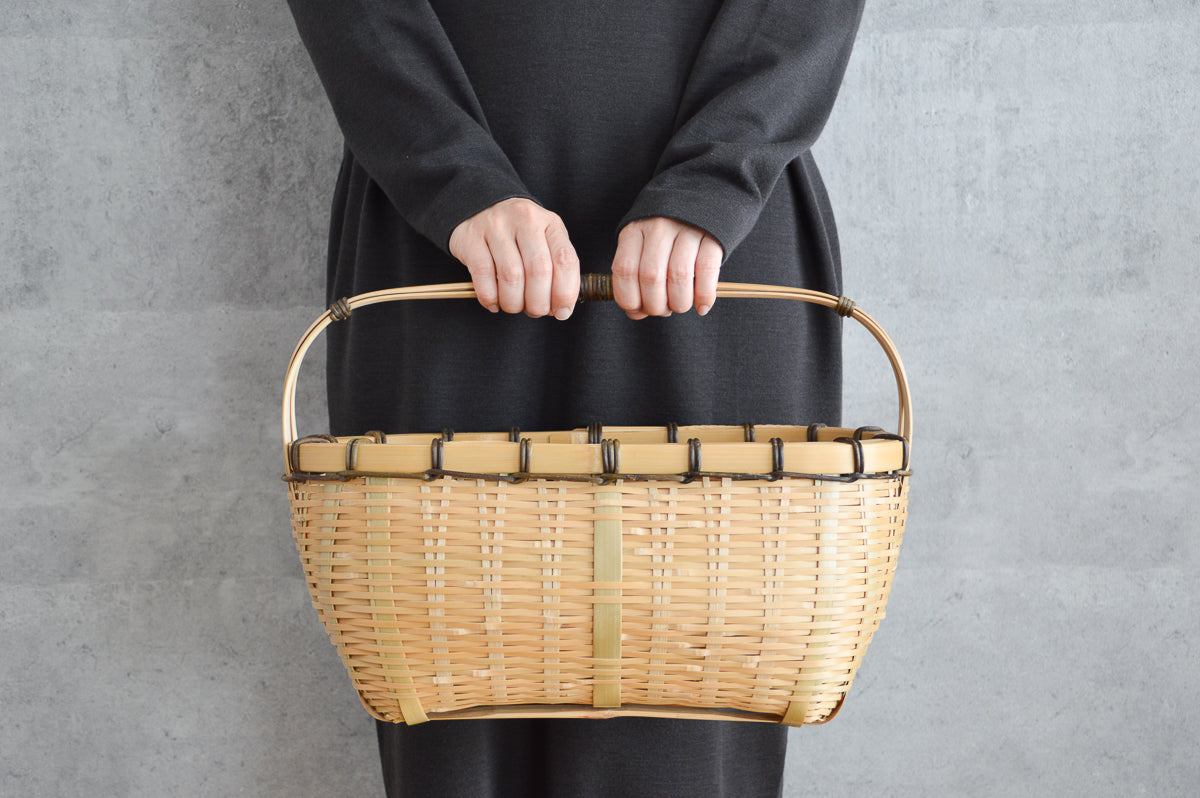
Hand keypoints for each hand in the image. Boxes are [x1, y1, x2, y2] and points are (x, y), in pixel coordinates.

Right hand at [449, 198, 580, 318]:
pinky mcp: (471, 238)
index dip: (565, 292)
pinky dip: (490, 297)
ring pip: (511, 276)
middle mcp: (525, 220)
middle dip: (538, 303)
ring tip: (514, 306)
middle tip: (535, 311)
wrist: (480, 206)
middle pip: (538, 271)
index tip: (562, 311)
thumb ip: (555, 270)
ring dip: (514, 303)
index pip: (565, 260)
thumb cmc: (519, 234)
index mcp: (550, 223)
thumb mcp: (544, 241)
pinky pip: (483, 275)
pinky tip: (494, 302)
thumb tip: (560, 309)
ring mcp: (496, 226)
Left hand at [611, 217, 722, 318]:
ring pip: (678, 276)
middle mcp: (659, 226)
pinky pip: (706, 271)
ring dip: (679, 303)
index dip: (629, 298)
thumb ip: (635, 278)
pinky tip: (701, 306)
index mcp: (635, 230)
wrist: (702, 196)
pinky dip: (704, 296)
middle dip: (656, 305)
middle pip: (651, 276)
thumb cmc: (666, 234)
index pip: (624, 270)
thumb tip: (635, 313)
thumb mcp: (642, 246)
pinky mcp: (712, 235)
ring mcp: (687, 229)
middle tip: (662, 310)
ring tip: (680, 306)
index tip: (637, 309)